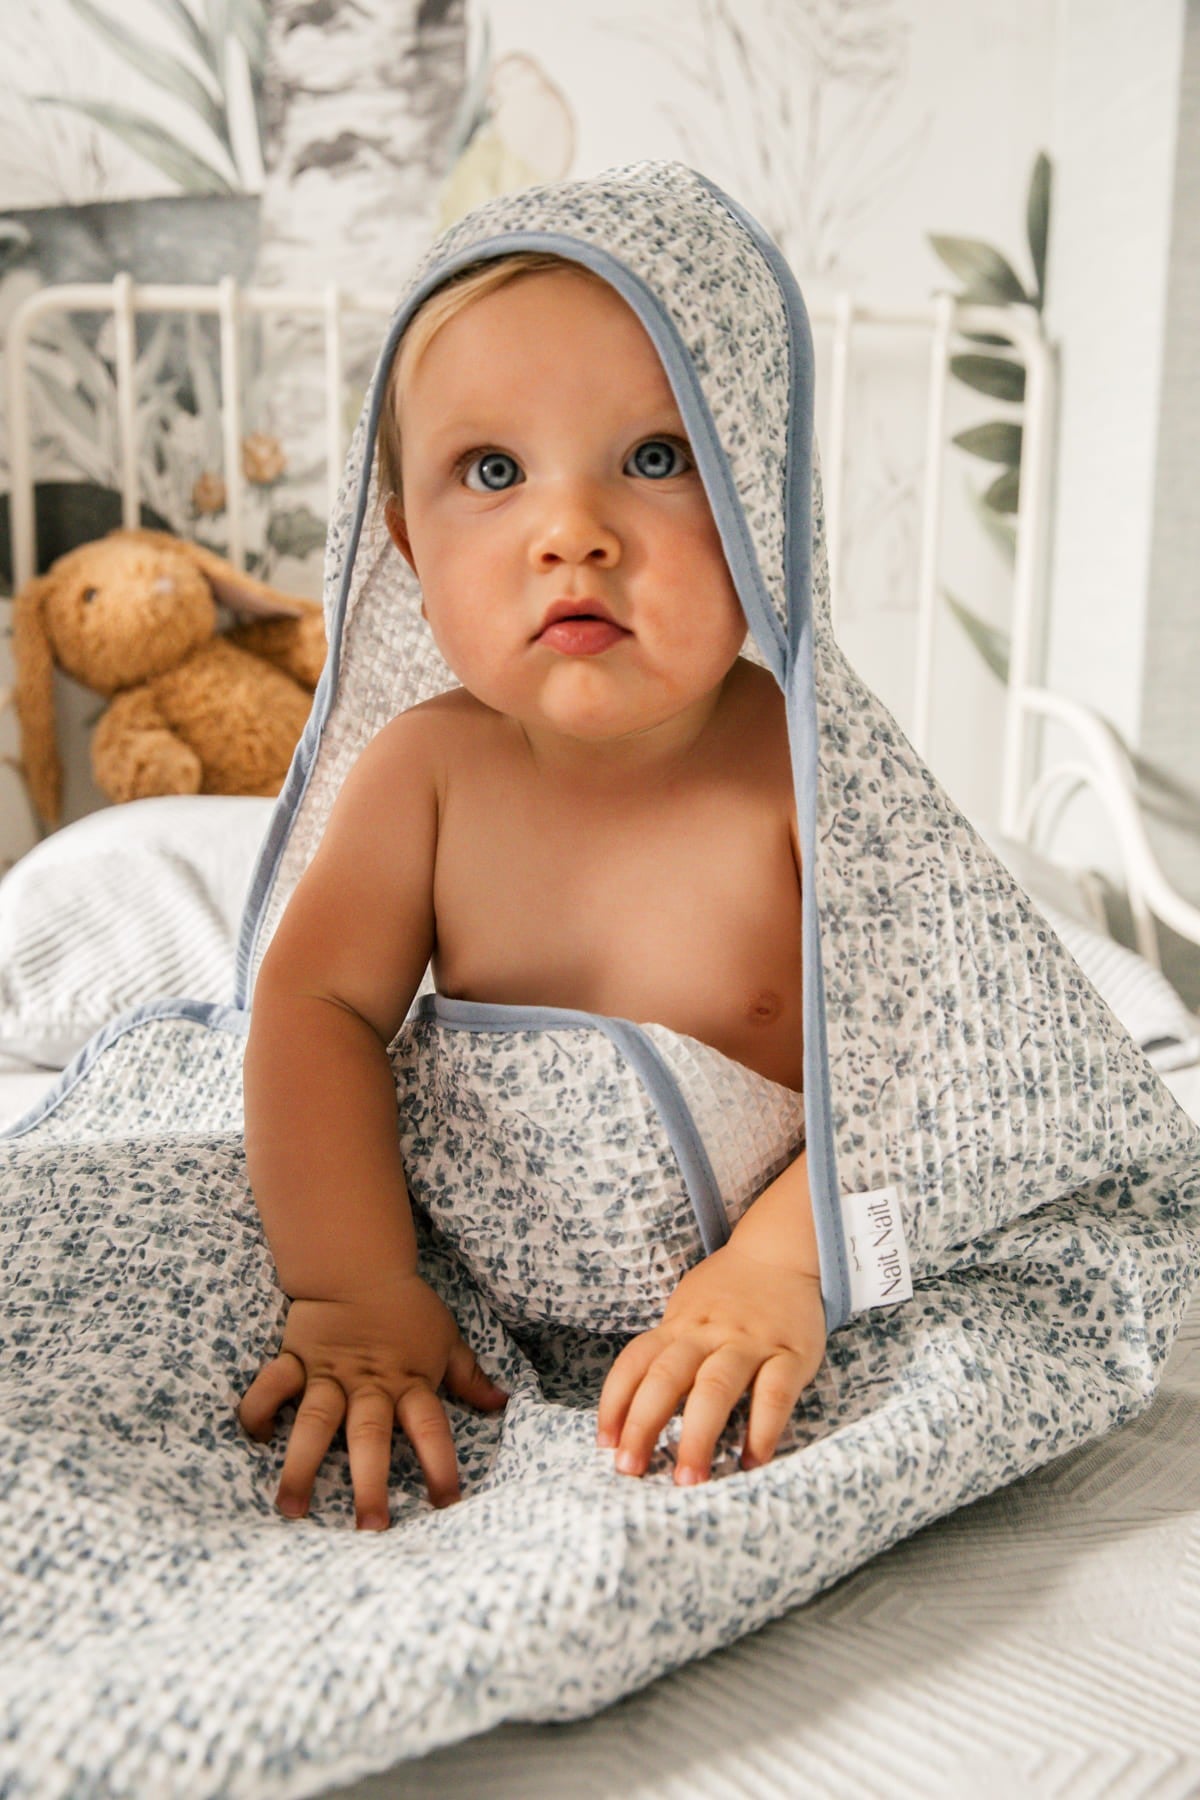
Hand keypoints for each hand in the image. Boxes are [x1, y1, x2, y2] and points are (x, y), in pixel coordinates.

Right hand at [238, 1273, 507, 1527]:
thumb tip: (501, 1402)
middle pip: (370, 1436)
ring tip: (292, 1507)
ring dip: (302, 1464)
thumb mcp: (446, 1340)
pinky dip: (260, 1410)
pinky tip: (258, 1438)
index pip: (431, 1428)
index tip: (447, 1504)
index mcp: (409, 1382)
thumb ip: (469, 1377)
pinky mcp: (297, 1360)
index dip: (440, 1464)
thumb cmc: (408, 1308)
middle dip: (370, 1483)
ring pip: (316, 1421)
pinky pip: (272, 1386)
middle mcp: (369, 1385)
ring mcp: (329, 1374)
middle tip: (369, 1528)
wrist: (359, 1266)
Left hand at [596, 1241, 824, 1484]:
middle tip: (630, 1470)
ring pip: (716, 1387)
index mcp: (679, 1325)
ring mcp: (750, 1342)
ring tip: (688, 1478)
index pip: (635, 1363)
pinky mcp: (792, 1353)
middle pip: (667, 1378)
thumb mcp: (688, 1311)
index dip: (614, 1403)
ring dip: (698, 1435)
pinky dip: (763, 1430)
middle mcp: (709, 1333)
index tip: (605, 1444)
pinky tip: (752, 1460)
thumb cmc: (729, 1292)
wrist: (784, 1252)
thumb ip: (668, 1352)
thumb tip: (633, 1410)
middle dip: (644, 1425)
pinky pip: (775, 1393)